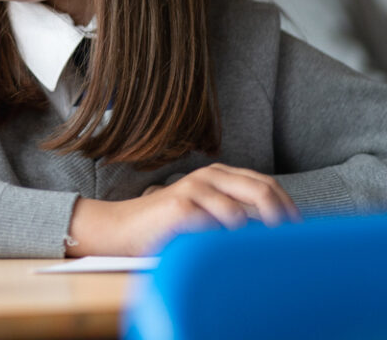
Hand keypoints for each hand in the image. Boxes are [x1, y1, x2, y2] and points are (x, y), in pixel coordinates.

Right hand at [66, 163, 300, 256]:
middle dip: (283, 216)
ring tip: (261, 250)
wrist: (124, 229)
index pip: (266, 183)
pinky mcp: (180, 204)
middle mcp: (208, 176)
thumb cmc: (169, 226)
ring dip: (257, 232)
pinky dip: (229, 238)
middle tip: (291, 240)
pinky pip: (217, 222)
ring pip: (242, 207)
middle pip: (261, 189)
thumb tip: (278, 228)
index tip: (301, 231)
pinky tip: (230, 249)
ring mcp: (194, 187)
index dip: (288, 206)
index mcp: (218, 175)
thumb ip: (236, 213)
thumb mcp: (207, 214)